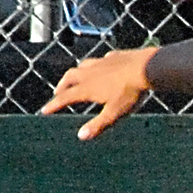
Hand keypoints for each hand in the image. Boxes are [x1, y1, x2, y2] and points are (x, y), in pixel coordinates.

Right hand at [42, 47, 156, 138]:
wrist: (147, 68)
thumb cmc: (131, 93)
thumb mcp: (114, 113)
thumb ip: (98, 125)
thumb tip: (81, 136)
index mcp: (87, 88)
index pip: (65, 97)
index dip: (54, 105)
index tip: (44, 110)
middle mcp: (90, 73)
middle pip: (69, 78)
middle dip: (62, 86)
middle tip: (58, 92)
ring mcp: (102, 62)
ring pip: (82, 66)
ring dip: (76, 73)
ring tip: (75, 78)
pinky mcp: (114, 56)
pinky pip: (101, 60)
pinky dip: (97, 65)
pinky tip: (101, 66)